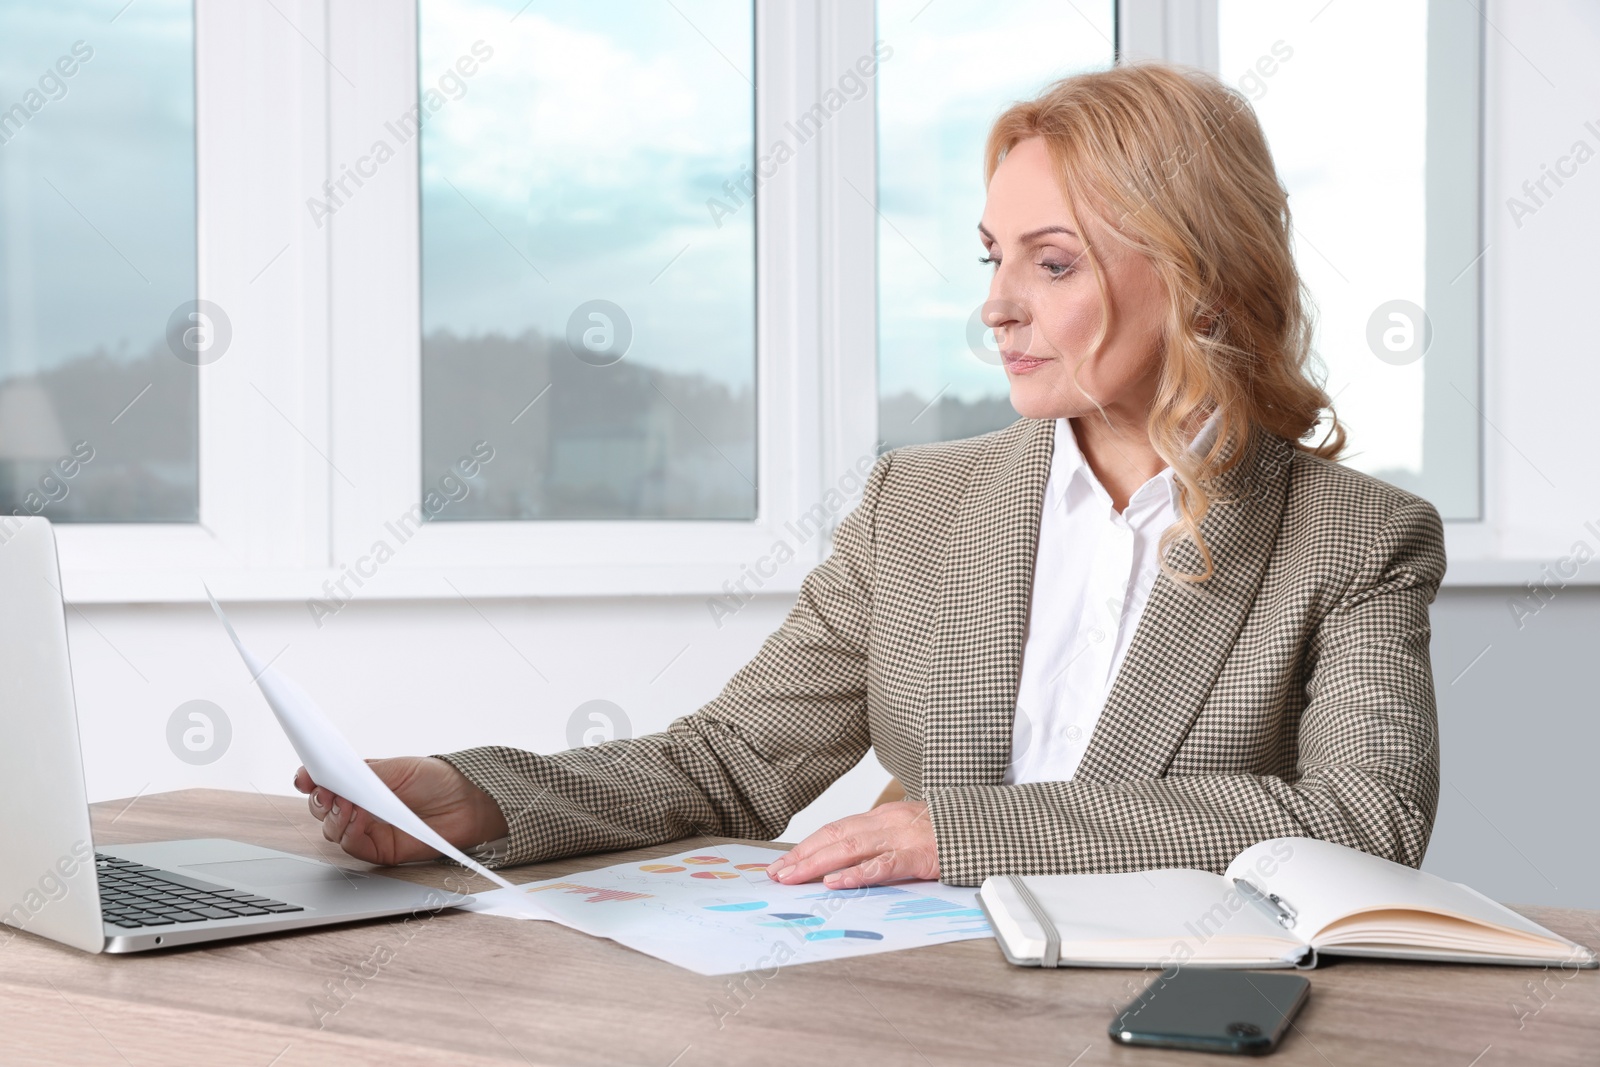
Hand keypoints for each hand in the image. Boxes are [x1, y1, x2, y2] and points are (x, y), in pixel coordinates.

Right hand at [293, 756, 508, 866]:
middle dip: (319, 800)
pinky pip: (353, 847)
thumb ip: (364, 775)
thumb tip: (332, 776)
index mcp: (362, 782)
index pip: (326, 782)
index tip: (304, 777)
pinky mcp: (381, 850)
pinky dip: (350, 834)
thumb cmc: (436, 779)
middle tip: (327, 792)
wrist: (468, 801)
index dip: (310, 779)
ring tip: (349, 805)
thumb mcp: (397, 769)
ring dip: (334, 817)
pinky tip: (359, 819)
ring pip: (332, 830)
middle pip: (323, 809)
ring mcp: (369, 828)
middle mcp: (361, 806)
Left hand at [764, 800, 938, 888]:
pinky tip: (839, 882)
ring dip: (818, 864)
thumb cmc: (949, 833)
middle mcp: (889, 822)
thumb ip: (881, 843)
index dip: (807, 846)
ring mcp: (904, 837)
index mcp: (884, 816)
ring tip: (794, 878)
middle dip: (802, 856)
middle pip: (836, 836)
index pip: (836, 829)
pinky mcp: (922, 855)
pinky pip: (886, 865)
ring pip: (852, 847)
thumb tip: (847, 864)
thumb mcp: (909, 832)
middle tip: (777, 874)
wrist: (989, 827)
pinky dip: (860, 874)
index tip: (783, 863)